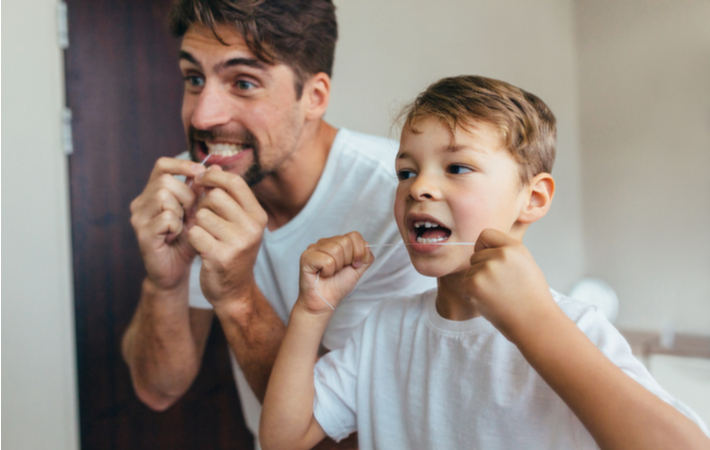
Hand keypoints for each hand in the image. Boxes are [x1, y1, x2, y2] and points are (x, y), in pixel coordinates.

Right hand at [130, 157, 205, 289]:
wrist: (176, 271)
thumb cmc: (187, 240)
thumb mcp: (198, 212)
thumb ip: (203, 191)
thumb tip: (216, 167)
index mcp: (153, 193)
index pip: (162, 165)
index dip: (182, 165)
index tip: (200, 172)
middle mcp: (141, 202)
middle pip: (166, 181)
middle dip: (186, 195)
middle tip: (192, 213)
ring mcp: (139, 217)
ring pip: (163, 196)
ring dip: (181, 211)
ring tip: (182, 225)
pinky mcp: (142, 233)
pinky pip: (165, 217)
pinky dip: (176, 226)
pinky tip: (175, 236)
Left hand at [188, 166, 267, 304]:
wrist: (234, 291)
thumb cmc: (232, 251)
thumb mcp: (238, 222)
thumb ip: (226, 196)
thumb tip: (211, 166)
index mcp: (258, 215)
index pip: (235, 182)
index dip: (214, 177)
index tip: (201, 180)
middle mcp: (252, 227)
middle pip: (215, 197)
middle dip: (203, 205)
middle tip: (204, 219)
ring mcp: (238, 243)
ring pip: (202, 215)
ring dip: (197, 224)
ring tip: (205, 236)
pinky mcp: (220, 256)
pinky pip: (195, 233)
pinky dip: (193, 239)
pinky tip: (201, 248)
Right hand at [298, 232, 373, 313]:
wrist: (325, 302)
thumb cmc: (338, 286)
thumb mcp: (358, 270)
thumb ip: (365, 257)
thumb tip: (366, 245)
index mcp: (336, 242)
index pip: (354, 235)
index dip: (359, 252)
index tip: (354, 265)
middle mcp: (324, 242)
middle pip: (345, 242)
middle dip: (347, 260)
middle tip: (339, 270)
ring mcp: (314, 248)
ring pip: (336, 250)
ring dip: (337, 267)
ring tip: (330, 273)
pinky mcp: (306, 257)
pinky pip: (327, 260)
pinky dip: (328, 271)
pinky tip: (322, 274)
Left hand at [462, 228, 555, 340]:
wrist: (535, 323)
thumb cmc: (532, 298)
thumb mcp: (526, 264)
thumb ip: (506, 253)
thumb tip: (484, 248)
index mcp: (515, 247)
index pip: (486, 234)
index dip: (484, 248)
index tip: (490, 260)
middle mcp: (501, 255)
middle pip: (475, 255)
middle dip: (482, 270)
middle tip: (500, 287)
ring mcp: (487, 269)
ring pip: (470, 272)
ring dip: (477, 284)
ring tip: (498, 296)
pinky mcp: (475, 285)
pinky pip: (464, 285)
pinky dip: (471, 295)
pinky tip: (489, 302)